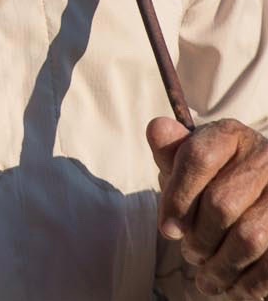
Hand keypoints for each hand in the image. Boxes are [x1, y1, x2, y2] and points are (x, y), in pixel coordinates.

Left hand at [150, 116, 267, 296]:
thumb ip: (171, 151)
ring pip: (249, 238)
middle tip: (190, 255)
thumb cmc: (214, 179)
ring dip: (223, 266)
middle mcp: (264, 157)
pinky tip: (237, 290)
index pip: (198, 158)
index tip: (167, 231)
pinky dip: (252, 283)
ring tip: (208, 280)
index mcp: (231, 135)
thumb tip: (158, 130)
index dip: (177, 198)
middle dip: (199, 238)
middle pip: (221, 204)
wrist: (260, 193)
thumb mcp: (190, 162)